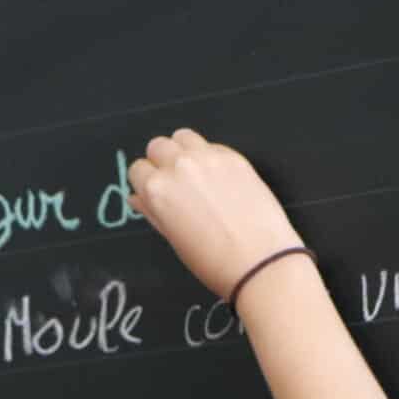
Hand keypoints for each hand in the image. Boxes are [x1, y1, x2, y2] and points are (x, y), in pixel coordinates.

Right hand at [125, 130, 304, 300]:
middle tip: (176, 184)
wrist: (260, 262)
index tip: (157, 193)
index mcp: (157, 189)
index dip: (146, 182)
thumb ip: (152, 211)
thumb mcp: (174, 239)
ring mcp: (207, 158)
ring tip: (195, 175)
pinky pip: (211, 145)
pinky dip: (209, 157)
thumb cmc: (213, 261)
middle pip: (157, 146)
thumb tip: (138, 198)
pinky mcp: (233, 157)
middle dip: (162, 162)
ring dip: (183, 151)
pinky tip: (220, 180)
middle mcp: (178, 166)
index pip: (137, 169)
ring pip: (182, 137)